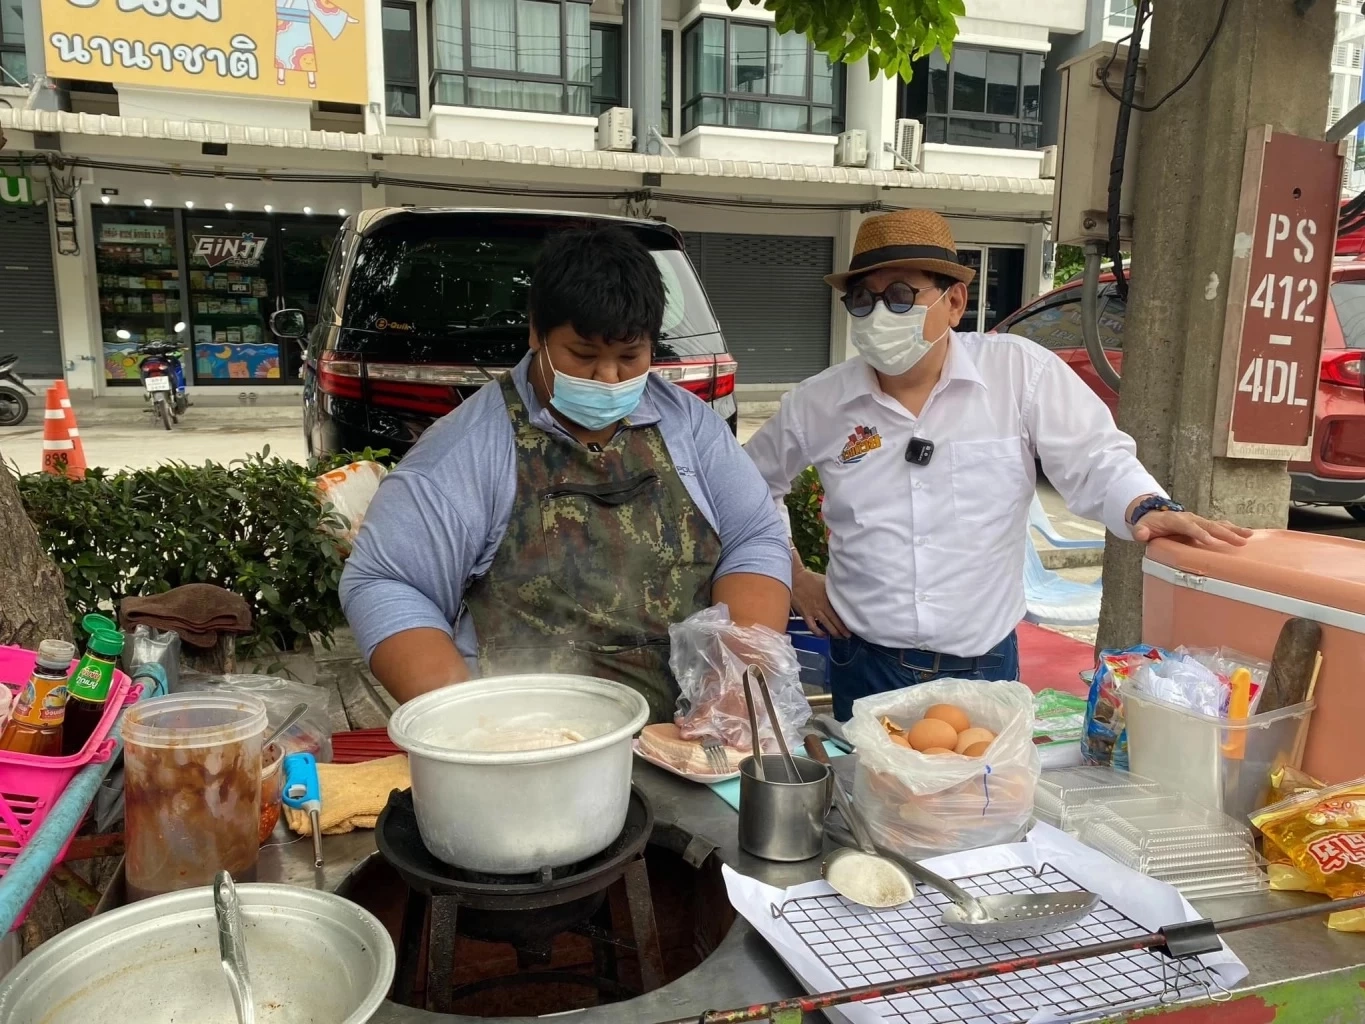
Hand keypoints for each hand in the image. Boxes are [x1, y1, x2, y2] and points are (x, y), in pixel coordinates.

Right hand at [792, 568, 849, 638]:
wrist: (795, 579)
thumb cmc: (811, 578)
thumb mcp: (826, 581)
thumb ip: (834, 587)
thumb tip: (844, 589)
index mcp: (829, 598)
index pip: (841, 612)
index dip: (847, 620)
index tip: (853, 624)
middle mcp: (823, 606)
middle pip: (836, 621)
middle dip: (843, 630)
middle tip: (848, 635)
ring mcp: (814, 612)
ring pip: (826, 626)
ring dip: (834, 633)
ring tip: (839, 636)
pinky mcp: (805, 615)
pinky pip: (813, 627)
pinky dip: (818, 633)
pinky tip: (823, 635)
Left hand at [1132, 510, 1252, 546]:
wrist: (1154, 516)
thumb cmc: (1149, 525)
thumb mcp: (1142, 527)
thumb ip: (1141, 531)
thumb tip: (1141, 533)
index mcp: (1176, 520)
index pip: (1189, 526)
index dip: (1199, 533)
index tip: (1209, 541)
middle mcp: (1190, 518)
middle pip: (1208, 525)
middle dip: (1223, 533)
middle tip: (1238, 541)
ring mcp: (1198, 521)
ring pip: (1218, 525)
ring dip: (1233, 530)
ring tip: (1248, 536)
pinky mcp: (1203, 525)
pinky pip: (1220, 526)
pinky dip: (1232, 530)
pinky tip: (1245, 534)